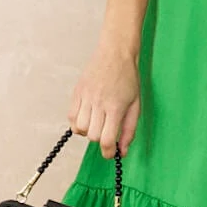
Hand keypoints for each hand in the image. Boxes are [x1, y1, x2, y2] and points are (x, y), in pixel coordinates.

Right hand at [68, 40, 140, 159]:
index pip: (106, 140)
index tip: (110, 153)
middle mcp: (98, 103)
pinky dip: (77, 122)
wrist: (115, 53)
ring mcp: (85, 97)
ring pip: (79, 128)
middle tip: (107, 131)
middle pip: (92, 136)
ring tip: (97, 123)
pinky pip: (70, 117)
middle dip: (100, 140)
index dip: (108, 152)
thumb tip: (122, 151)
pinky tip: (87, 116)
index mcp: (115, 107)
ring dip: (88, 132)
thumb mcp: (136, 105)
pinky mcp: (77, 92)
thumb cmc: (128, 79)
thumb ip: (129, 130)